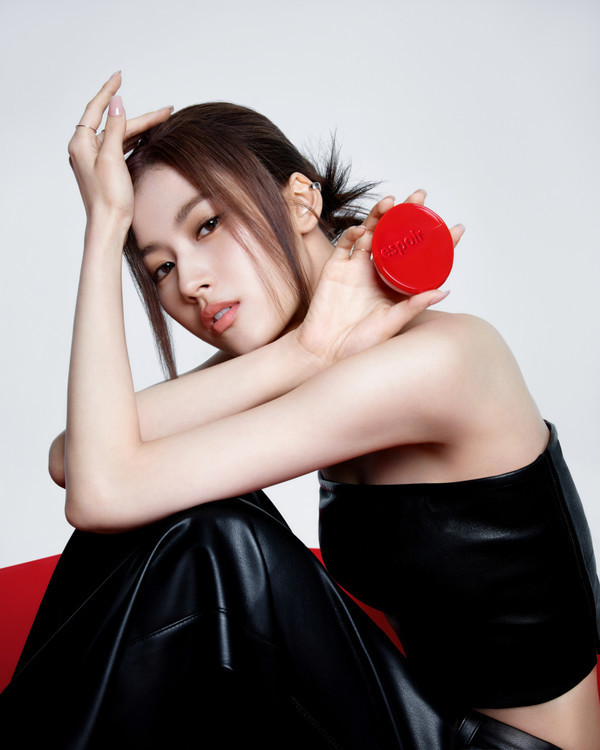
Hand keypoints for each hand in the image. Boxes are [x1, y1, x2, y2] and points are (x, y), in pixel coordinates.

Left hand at [67, 72, 171, 225]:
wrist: (109, 226)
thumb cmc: (109, 197)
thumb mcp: (112, 158)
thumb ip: (114, 128)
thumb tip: (117, 103)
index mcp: (81, 143)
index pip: (96, 109)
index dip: (109, 91)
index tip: (119, 77)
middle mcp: (85, 150)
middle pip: (113, 124)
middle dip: (139, 117)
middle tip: (165, 111)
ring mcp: (95, 160)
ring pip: (119, 136)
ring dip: (139, 128)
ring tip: (161, 122)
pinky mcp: (104, 171)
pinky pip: (119, 148)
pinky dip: (133, 141)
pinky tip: (144, 138)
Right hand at [296, 190, 464, 364]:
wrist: (323, 351)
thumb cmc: (358, 345)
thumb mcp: (391, 323)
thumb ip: (413, 306)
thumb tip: (443, 290)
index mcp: (395, 286)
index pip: (420, 258)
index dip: (437, 242)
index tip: (455, 228)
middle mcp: (377, 273)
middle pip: (395, 236)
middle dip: (407, 214)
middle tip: (421, 197)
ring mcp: (356, 268)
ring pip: (370, 233)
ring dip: (380, 215)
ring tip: (392, 202)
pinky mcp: (335, 268)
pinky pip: (344, 245)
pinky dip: (352, 234)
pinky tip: (362, 230)